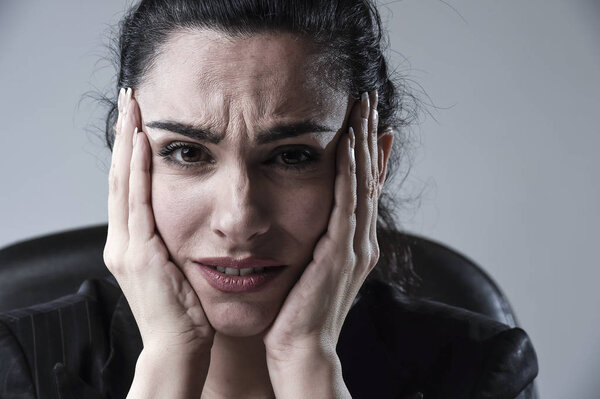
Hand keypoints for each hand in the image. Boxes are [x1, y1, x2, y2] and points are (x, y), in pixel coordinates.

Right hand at [103, 88, 214, 354]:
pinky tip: (143, 144)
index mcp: (129, 243)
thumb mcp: (172, 267)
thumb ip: (169, 240)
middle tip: (129, 99)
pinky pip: (138, 203)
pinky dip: (138, 171)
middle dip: (124, 136)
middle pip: (119, 177)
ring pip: (123, 183)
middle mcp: (121, 241)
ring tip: (133, 108)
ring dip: (128, 143)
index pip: (126, 187)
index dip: (129, 151)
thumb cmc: (183, 310)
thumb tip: (181, 217)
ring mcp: (127, 247)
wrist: (178, 346)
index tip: (136, 120)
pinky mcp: (140, 255)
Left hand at [263, 91, 380, 395]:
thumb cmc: (299, 312)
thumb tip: (310, 223)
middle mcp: (363, 240)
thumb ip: (318, 243)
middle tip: (369, 101)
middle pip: (370, 177)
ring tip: (363, 108)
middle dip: (370, 136)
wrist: (301, 348)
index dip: (371, 154)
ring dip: (363, 142)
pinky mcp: (341, 251)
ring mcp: (356, 245)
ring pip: (363, 182)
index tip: (370, 123)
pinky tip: (347, 142)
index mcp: (356, 244)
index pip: (365, 188)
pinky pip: (346, 201)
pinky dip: (349, 170)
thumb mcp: (312, 269)